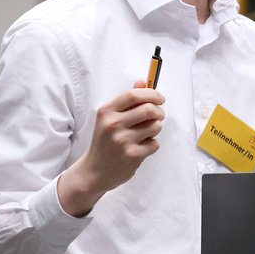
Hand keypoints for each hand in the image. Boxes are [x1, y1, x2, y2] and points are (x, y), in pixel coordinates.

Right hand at [58, 81, 165, 215]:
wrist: (94, 171)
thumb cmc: (105, 141)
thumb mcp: (109, 119)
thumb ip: (126, 101)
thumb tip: (142, 81)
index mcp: (106, 112)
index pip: (134, 95)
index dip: (152, 94)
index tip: (159, 98)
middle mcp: (113, 124)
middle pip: (150, 109)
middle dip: (159, 112)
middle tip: (158, 116)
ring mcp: (123, 140)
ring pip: (156, 126)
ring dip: (156, 129)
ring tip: (146, 134)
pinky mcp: (132, 155)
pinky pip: (155, 143)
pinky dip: (152, 145)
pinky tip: (140, 148)